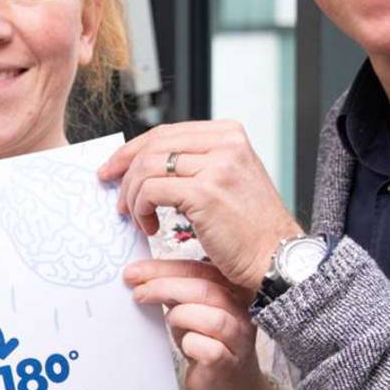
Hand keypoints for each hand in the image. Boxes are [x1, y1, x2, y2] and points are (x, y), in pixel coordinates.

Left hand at [99, 121, 302, 290]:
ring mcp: (217, 166)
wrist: (275, 256)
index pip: (167, 132)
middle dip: (124, 169)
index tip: (114, 167)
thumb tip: (148, 161)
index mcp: (229, 134)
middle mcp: (226, 143)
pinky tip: (150, 226)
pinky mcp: (205, 193)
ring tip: (137, 217)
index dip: (133, 150)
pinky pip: (152, 192)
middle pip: (154, 145)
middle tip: (115, 194)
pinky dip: (142, 209)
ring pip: (148, 167)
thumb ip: (198, 162)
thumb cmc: (250, 227)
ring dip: (133, 195)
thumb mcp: (229, 179)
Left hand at [125, 258, 268, 389]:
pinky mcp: (230, 363)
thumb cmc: (205, 343)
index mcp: (232, 290)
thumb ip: (174, 291)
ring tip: (169, 321)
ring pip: (213, 318)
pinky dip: (191, 344)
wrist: (225, 385)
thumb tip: (139, 274)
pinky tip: (186, 346)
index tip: (135, 271)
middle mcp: (241, 311)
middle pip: (205, 290)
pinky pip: (209, 349)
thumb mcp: (189, 310)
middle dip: (165, 287)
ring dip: (182, 315)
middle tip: (138, 292)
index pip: (199, 268)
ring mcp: (239, 338)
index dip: (165, 268)